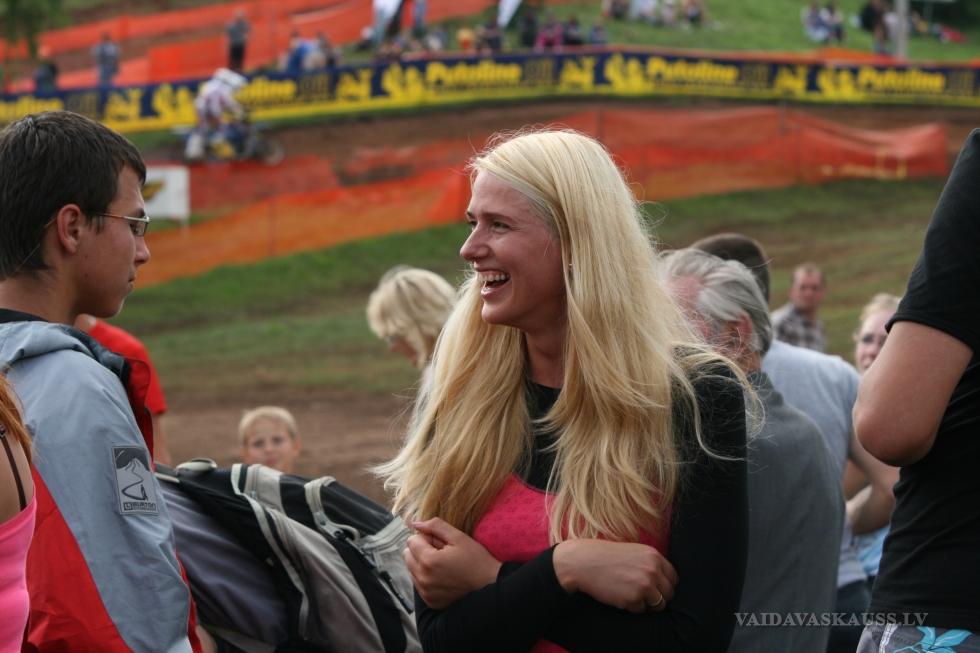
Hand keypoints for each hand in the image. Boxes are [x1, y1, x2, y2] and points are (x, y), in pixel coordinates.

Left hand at [405, 517, 502, 609]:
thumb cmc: (476, 559)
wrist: (490, 586)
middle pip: (408, 556)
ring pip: (412, 570)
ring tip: (443, 564)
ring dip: (422, 564)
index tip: (441, 542)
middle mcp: (423, 579)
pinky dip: (427, 578)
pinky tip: (443, 576)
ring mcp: (425, 592)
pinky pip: (419, 584)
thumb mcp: (458, 537)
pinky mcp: (430, 601)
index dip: (426, 537)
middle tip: (440, 551)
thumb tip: (415, 523)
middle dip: (420, 550)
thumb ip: (435, 526)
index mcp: (428, 561)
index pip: (412, 541)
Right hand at [553, 539, 677, 613]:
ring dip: (647, 603)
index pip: (673, 577)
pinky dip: (632, 607)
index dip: (665, 585)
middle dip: (658, 597)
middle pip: (669, 593)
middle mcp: (653, 570)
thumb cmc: (605, 556)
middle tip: (643, 595)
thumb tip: (663, 581)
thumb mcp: (633, 552)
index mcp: (653, 556)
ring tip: (631, 595)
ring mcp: (644, 585)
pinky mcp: (633, 599)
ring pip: (658, 604)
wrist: (583, 562)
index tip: (656, 588)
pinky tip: (620, 596)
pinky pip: (641, 610)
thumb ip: (650, 563)